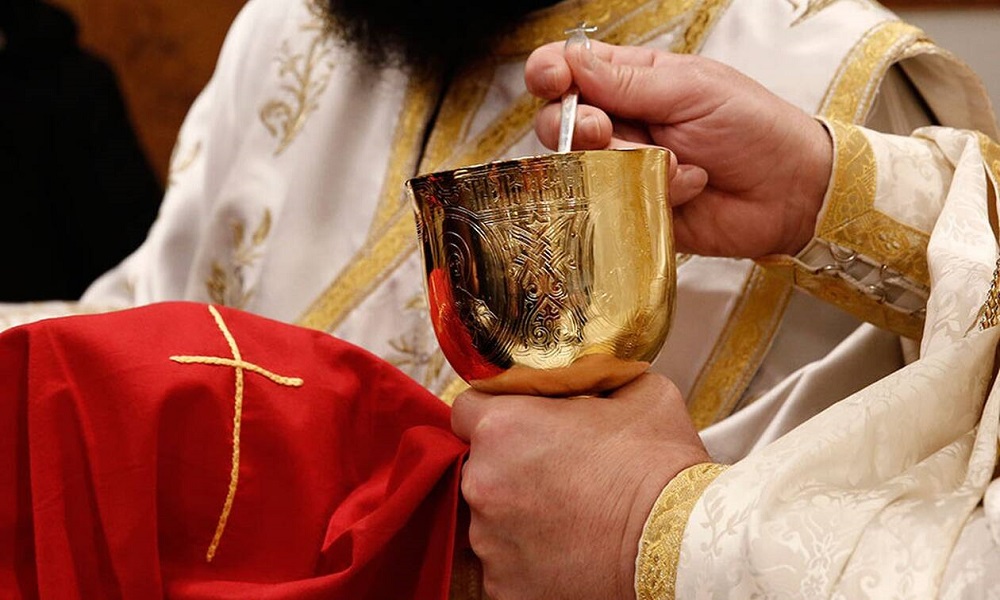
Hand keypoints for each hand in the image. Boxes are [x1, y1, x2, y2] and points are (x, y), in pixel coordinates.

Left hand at [451, 374, 708, 598]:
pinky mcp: (503, 587)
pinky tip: (567, 549)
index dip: (495, 414)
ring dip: (517, 515)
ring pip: (489, 519)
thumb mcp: (637, 391)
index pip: (466, 410)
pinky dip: (527, 558)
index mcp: (502, 428)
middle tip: (555, 472)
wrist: (682, 545)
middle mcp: (482, 483)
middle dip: (508, 467)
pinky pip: (505, 564)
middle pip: (477, 467)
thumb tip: (591, 378)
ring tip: (568, 516)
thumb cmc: (659, 466)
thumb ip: (594, 379)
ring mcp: (490, 541)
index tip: (519, 424)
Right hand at [525, 41, 832, 257]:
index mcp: (631, 80)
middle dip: (578, 128)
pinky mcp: (633, 209)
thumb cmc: (752, 127)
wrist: (791, 191)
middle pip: (559, 124)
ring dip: (625, 163)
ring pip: (583, 168)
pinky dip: (653, 194)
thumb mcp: (692, 89)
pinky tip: (689, 187)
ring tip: (675, 162)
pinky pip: (614, 205)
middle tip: (607, 131)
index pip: (568, 71)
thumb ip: (628, 80)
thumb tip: (572, 60)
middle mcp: (621, 123)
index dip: (550, 75)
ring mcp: (624, 169)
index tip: (555, 83)